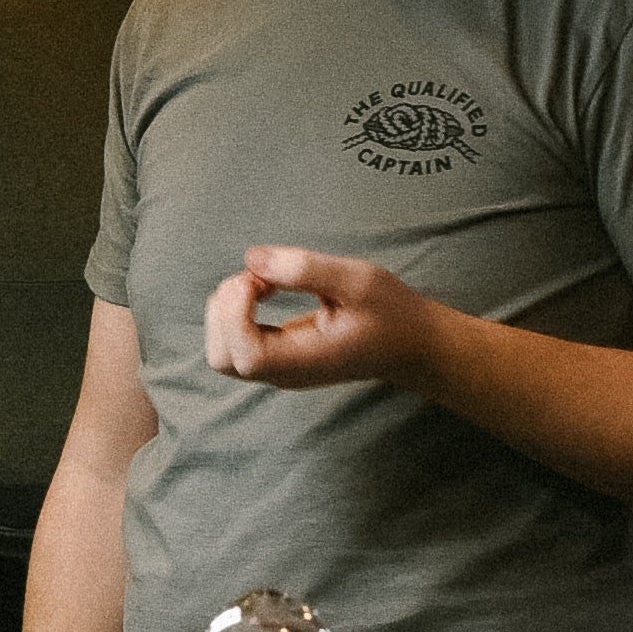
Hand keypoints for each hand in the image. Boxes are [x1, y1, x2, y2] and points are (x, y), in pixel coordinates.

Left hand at [201, 245, 438, 388]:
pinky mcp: (277, 357)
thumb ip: (305, 269)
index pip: (242, 357)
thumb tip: (252, 258)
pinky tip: (268, 288)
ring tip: (267, 281)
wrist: (411, 344)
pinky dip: (238, 309)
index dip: (235, 313)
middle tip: (261, 279)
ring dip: (229, 306)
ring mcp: (278, 369)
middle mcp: (284, 373)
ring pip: (222, 350)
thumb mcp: (357, 280)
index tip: (261, 280)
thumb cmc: (389, 311)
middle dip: (226, 309)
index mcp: (304, 362)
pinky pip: (235, 340)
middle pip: (222, 358)